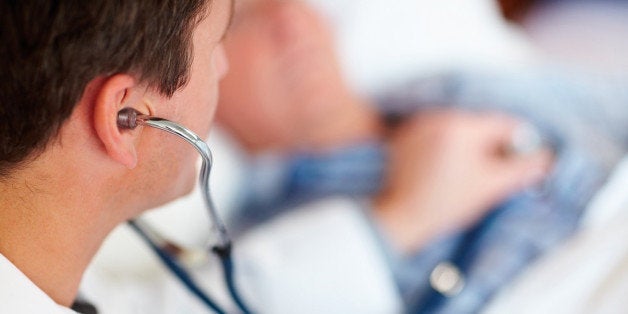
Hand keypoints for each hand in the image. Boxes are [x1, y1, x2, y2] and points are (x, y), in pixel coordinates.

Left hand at [373, 109, 553, 253]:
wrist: (398, 218)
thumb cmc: (444, 204)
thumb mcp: (489, 186)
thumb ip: (522, 169)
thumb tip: (547, 158)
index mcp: (460, 126)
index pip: (504, 124)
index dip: (520, 143)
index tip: (524, 161)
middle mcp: (438, 118)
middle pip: (480, 125)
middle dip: (493, 145)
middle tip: (496, 171)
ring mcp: (418, 125)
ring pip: (459, 131)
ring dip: (470, 146)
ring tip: (469, 174)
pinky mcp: (405, 137)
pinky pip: (437, 135)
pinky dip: (448, 147)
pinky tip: (447, 171)